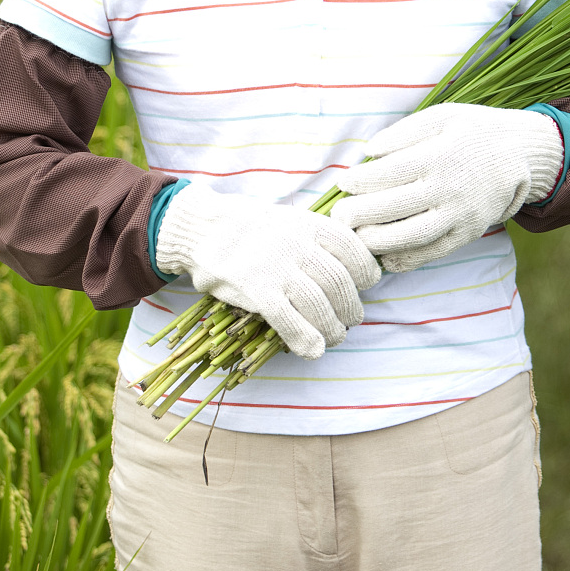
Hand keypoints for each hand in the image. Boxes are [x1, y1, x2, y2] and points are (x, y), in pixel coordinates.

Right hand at [155, 182, 381, 359]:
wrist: (204, 228)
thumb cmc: (252, 228)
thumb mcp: (290, 220)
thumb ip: (317, 239)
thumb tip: (349, 268)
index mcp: (309, 224)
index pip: (352, 249)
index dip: (365, 271)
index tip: (365, 285)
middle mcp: (297, 244)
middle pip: (339, 282)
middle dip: (351, 306)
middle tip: (352, 318)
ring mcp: (276, 268)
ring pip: (318, 304)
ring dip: (333, 327)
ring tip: (335, 336)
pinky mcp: (257, 290)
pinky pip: (289, 320)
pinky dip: (305, 339)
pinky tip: (313, 350)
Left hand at [329, 103, 564, 272]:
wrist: (520, 154)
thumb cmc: (474, 130)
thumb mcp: (443, 115)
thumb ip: (404, 132)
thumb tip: (369, 152)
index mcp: (439, 155)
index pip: (388, 173)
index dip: (360, 181)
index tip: (344, 183)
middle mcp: (448, 188)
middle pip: (394, 207)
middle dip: (359, 214)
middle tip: (339, 216)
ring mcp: (459, 215)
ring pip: (410, 236)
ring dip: (376, 240)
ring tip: (355, 237)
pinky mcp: (467, 234)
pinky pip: (433, 253)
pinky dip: (405, 260)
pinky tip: (384, 257)